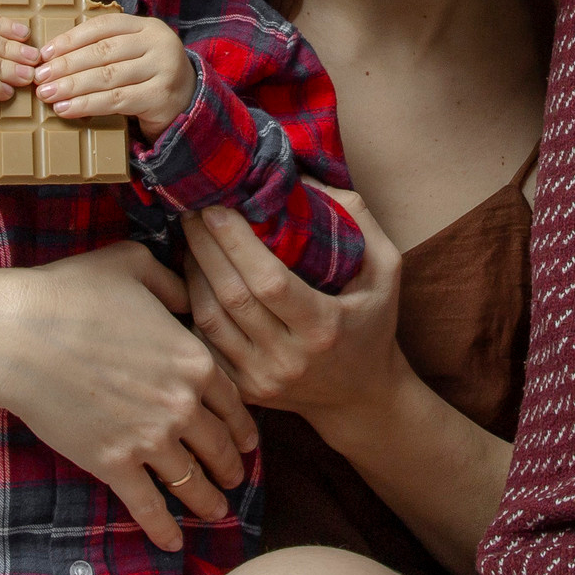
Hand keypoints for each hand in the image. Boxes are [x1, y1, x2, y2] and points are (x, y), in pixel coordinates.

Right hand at [0, 242, 258, 552]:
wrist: (18, 335)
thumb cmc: (72, 292)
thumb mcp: (136, 266)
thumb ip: (174, 283)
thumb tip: (191, 293)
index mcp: (194, 358)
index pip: (234, 400)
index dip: (244, 424)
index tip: (249, 440)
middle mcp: (181, 404)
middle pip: (218, 444)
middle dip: (231, 465)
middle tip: (237, 478)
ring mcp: (148, 438)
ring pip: (190, 478)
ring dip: (208, 499)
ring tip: (218, 511)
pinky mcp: (112, 462)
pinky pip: (146, 503)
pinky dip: (163, 526)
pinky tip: (173, 542)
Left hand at [37, 13, 196, 138]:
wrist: (188, 102)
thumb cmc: (148, 76)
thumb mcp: (133, 53)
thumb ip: (104, 49)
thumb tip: (52, 57)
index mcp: (148, 26)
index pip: (104, 26)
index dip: (71, 38)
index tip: (44, 53)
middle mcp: (159, 43)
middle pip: (103, 52)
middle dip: (66, 65)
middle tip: (39, 77)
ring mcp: (164, 69)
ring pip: (107, 76)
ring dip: (72, 87)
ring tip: (47, 94)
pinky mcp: (161, 97)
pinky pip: (116, 100)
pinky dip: (87, 105)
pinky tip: (67, 109)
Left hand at [183, 188, 405, 429]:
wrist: (361, 397)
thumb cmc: (373, 324)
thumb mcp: (386, 269)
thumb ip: (358, 219)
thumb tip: (305, 177)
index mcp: (324, 327)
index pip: (270, 283)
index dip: (236, 243)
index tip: (215, 207)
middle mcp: (289, 358)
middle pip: (232, 297)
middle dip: (204, 248)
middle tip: (190, 210)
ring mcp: (262, 378)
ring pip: (209, 320)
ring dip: (191, 274)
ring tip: (188, 238)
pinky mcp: (243, 390)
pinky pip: (204, 344)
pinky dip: (192, 307)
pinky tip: (190, 277)